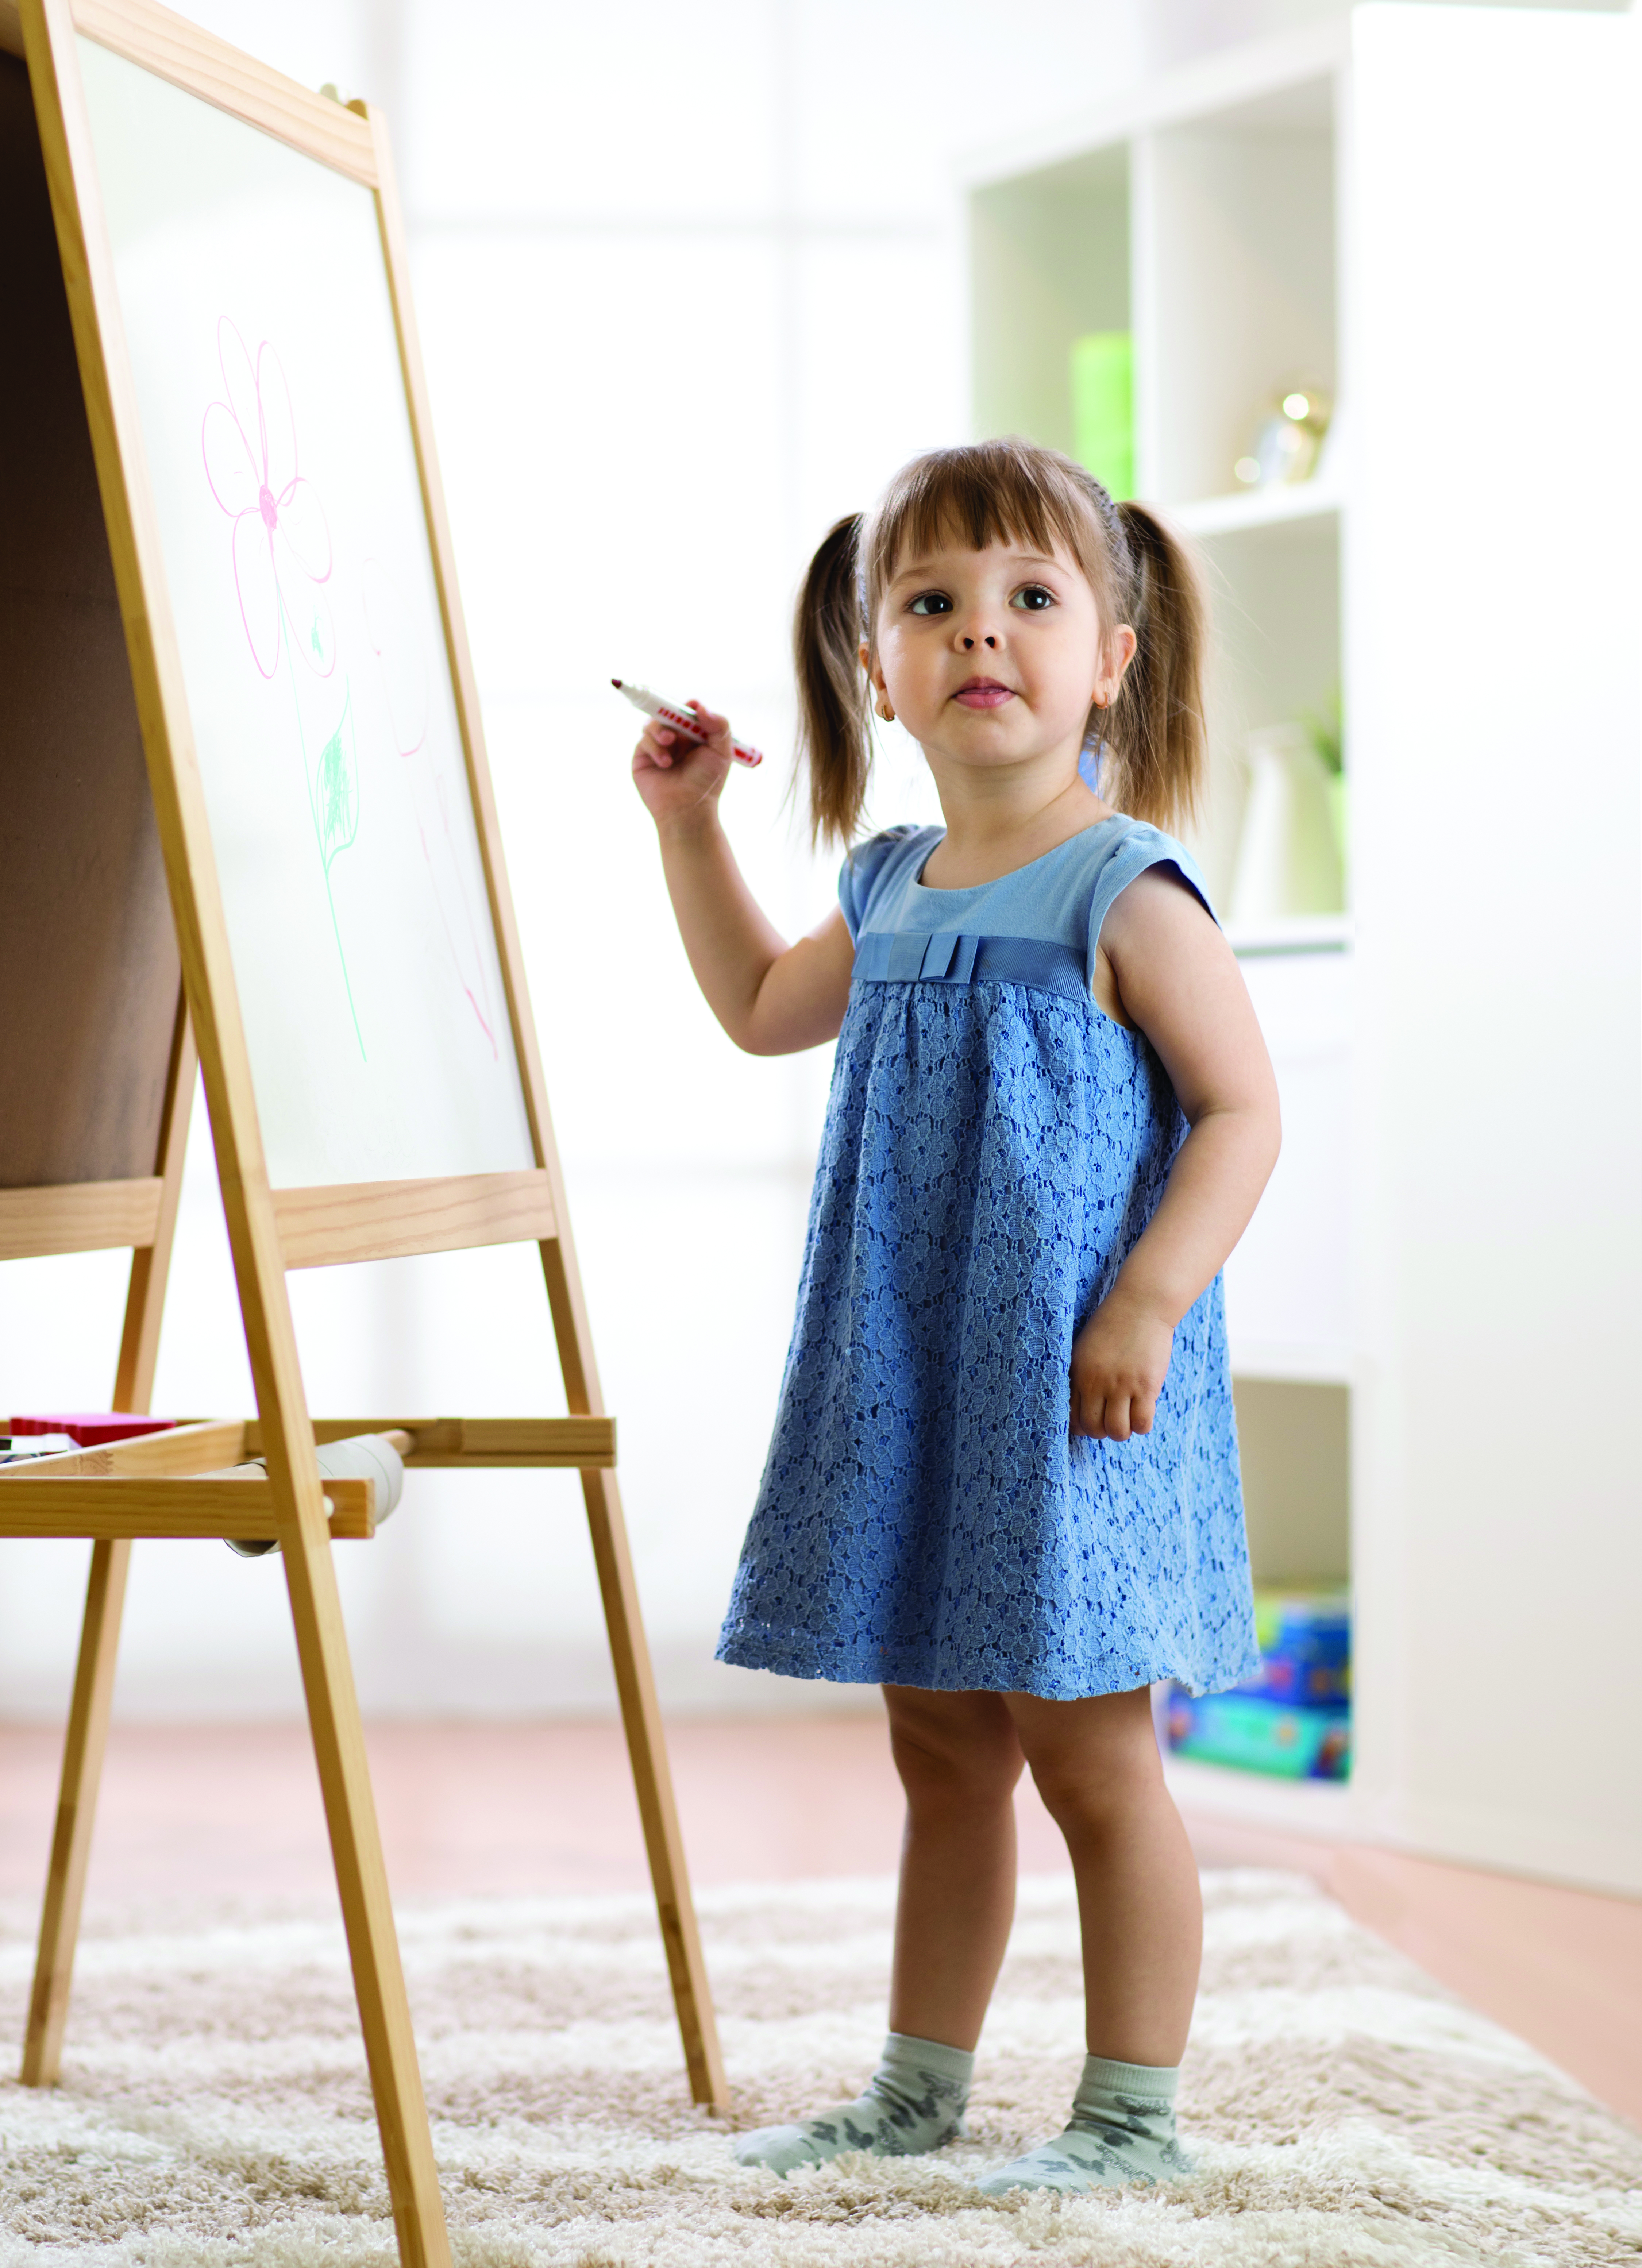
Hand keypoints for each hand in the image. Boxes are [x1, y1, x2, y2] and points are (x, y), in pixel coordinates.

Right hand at [631, 699, 734, 833]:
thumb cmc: (707, 784)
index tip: (692, 707)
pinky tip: (665, 763)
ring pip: (653, 723)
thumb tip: (698, 705)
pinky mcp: (643, 757)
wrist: (688, 810)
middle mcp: (676, 740)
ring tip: (669, 742)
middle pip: (667, 713)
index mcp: (694, 737)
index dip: (689, 707)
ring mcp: (658, 747)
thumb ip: (719, 726)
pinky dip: (654, 747)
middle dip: (671, 714)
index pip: (688, 713)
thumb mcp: (721, 753)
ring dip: (660, 729)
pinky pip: (643, 740)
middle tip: (678, 719)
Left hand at [1069, 1287, 1175, 1441]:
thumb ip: (1081, 1376)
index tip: (1093, 1421)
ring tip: (1128, 1418)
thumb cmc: (1113, 1325)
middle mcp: (1096, 1383)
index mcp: (1078, 1374)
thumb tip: (1081, 1407)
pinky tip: (1143, 1413)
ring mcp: (1122, 1385)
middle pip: (1094, 1428)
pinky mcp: (1146, 1386)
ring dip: (1123, 1431)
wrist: (1141, 1305)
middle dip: (1102, 1431)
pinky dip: (1142, 1426)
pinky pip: (1142, 1423)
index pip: (1072, 1417)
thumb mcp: (1084, 1349)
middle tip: (1112, 1420)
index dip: (1082, 1426)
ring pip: (1117, 1431)